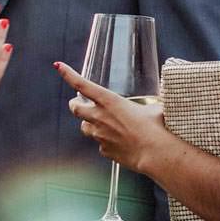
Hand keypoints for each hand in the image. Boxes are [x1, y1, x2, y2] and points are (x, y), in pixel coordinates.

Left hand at [55, 61, 165, 176]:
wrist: (156, 154)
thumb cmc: (158, 128)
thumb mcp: (154, 107)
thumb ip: (150, 104)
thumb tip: (160, 103)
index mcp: (109, 101)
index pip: (82, 84)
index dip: (68, 74)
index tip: (58, 66)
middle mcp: (100, 117)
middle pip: (75, 108)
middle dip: (75, 104)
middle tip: (78, 103)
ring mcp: (100, 135)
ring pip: (86, 128)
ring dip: (90, 124)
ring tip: (104, 124)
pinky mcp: (105, 151)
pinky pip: (101, 144)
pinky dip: (106, 142)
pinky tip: (120, 142)